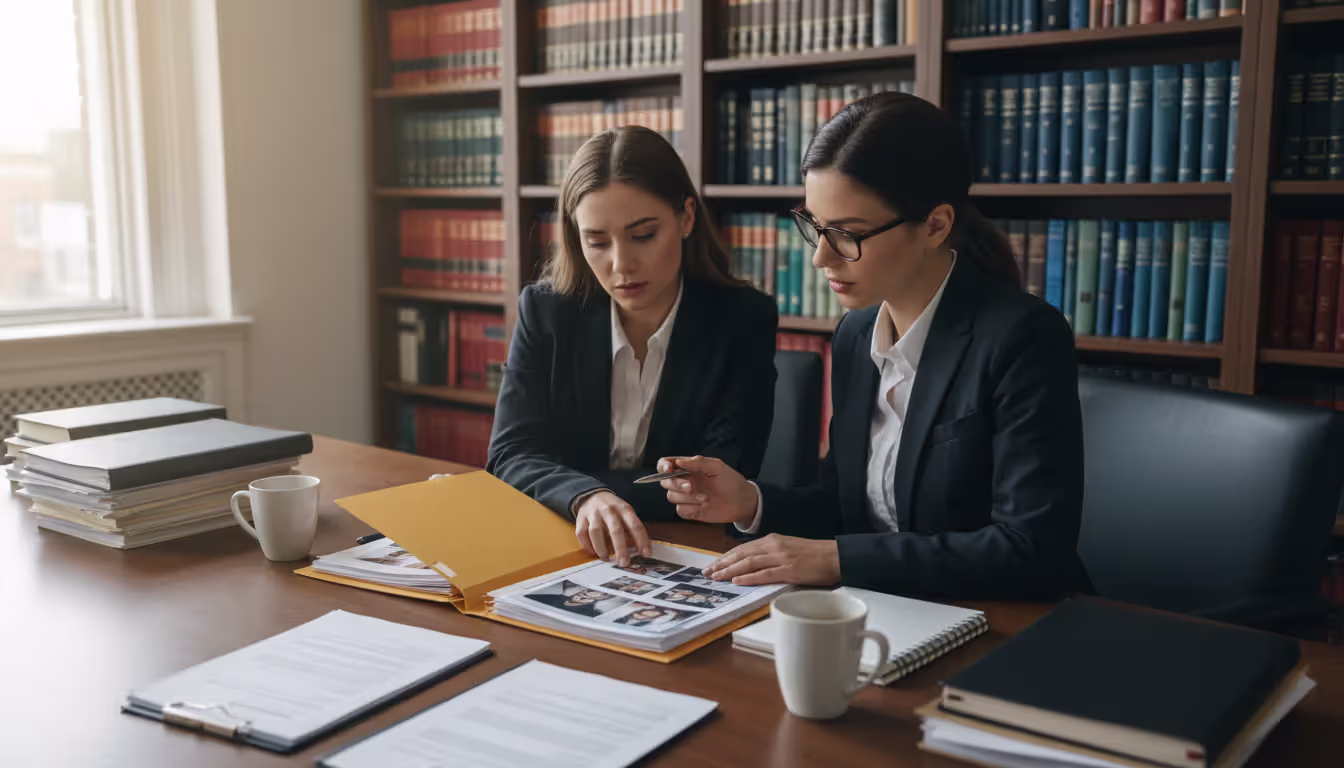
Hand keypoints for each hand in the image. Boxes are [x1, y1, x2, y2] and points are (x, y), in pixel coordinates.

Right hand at [574, 491, 650, 566]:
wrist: (592, 495)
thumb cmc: (613, 509)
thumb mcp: (625, 513)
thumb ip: (631, 529)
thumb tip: (638, 548)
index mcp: (623, 508)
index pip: (635, 525)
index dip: (641, 540)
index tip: (646, 554)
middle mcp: (608, 510)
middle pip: (615, 530)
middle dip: (620, 548)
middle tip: (624, 562)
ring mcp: (593, 513)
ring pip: (596, 532)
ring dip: (601, 548)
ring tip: (606, 558)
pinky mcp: (580, 518)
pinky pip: (582, 534)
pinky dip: (588, 545)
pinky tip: (594, 552)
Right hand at [657, 456, 757, 525]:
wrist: (741, 502)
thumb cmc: (731, 481)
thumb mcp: (717, 467)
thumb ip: (698, 462)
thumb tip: (678, 461)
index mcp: (688, 468)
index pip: (665, 465)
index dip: (663, 467)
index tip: (669, 469)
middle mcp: (684, 481)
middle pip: (665, 482)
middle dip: (677, 484)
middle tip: (692, 486)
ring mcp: (686, 497)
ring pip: (672, 497)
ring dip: (688, 498)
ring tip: (706, 498)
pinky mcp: (690, 511)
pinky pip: (680, 510)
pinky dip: (691, 509)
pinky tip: (704, 507)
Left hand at [703, 534, 840, 586]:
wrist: (836, 556)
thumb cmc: (814, 555)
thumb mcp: (788, 548)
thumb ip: (771, 553)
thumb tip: (752, 564)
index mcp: (773, 540)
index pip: (743, 548)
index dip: (726, 557)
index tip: (713, 564)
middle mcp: (774, 545)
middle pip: (741, 554)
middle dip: (722, 563)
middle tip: (707, 572)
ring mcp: (781, 557)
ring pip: (749, 563)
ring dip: (730, 570)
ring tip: (716, 577)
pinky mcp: (789, 570)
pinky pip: (764, 574)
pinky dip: (748, 578)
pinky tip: (736, 581)